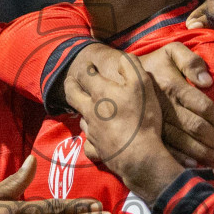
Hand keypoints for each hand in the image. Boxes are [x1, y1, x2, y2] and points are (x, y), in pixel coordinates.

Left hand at [64, 56, 184, 205]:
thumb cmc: (142, 118)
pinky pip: (89, 144)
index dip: (87, 68)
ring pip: (81, 119)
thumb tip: (122, 58)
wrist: (139, 155)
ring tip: (88, 110)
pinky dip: (91, 140)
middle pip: (72, 94)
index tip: (90, 66)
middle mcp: (91, 111)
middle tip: (71, 81)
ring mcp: (92, 131)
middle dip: (71, 85)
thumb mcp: (142, 84)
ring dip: (83, 112)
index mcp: (101, 93)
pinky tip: (96, 140)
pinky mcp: (96, 150)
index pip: (85, 74)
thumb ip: (131, 66)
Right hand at [136, 43, 213, 168]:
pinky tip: (194, 166)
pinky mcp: (146, 131)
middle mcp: (165, 105)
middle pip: (195, 127)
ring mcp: (154, 121)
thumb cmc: (152, 63)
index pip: (203, 106)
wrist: (115, 76)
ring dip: (203, 154)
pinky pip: (164, 148)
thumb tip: (207, 82)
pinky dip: (180, 159)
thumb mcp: (170, 51)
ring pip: (182, 141)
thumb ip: (190, 60)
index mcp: (173, 86)